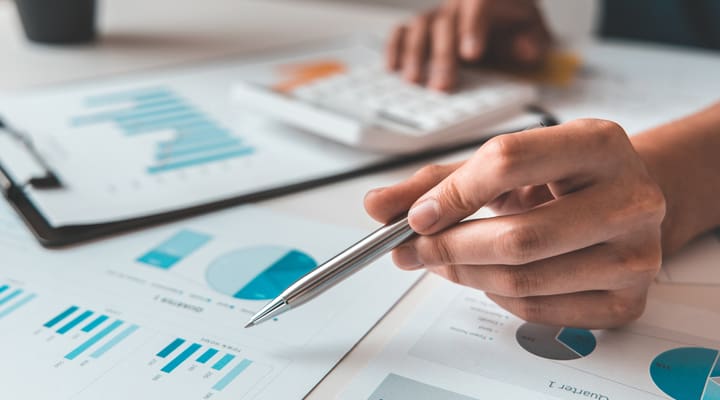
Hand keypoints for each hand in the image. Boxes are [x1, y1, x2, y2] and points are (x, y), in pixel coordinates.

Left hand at [365, 120, 665, 327]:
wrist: (623, 200)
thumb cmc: (560, 177)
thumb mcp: (506, 162)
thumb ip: (439, 181)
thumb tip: (378, 207)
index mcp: (599, 144)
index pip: (508, 162)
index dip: (452, 194)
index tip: (416, 217)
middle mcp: (630, 199)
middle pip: (518, 237)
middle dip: (449, 248)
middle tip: (414, 250)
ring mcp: (635, 255)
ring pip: (523, 281)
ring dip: (466, 275)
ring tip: (445, 260)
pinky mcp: (629, 300)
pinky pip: (539, 311)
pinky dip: (499, 298)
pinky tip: (491, 276)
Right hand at [386, 0, 552, 90]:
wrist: (503, 16)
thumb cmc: (515, 25)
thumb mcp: (534, 30)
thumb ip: (534, 39)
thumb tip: (525, 49)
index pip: (479, 4)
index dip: (473, 28)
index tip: (471, 55)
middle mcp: (459, 3)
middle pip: (446, 22)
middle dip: (443, 56)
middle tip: (443, 86)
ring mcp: (438, 14)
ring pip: (421, 26)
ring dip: (416, 54)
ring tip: (415, 81)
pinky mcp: (423, 28)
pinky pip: (403, 30)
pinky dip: (395, 47)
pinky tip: (393, 68)